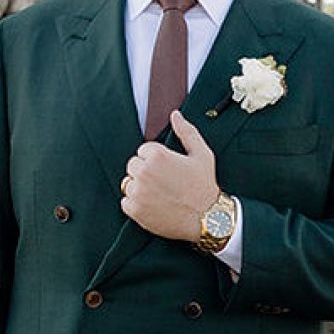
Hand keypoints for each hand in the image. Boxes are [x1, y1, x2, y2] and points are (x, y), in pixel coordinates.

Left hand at [120, 112, 220, 241]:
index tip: (169, 170)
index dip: (156, 160)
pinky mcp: (135, 210)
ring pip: (128, 183)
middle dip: (146, 172)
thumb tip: (175, 115)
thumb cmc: (204, 185)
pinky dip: (136, 204)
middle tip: (164, 182)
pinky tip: (153, 205)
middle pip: (133, 166)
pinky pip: (126, 202)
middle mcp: (144, 172)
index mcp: (157, 155)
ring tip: (159, 194)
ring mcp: (138, 192)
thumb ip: (186, 132)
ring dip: (140, 188)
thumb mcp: (202, 154)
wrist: (207, 218)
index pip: (143, 151)